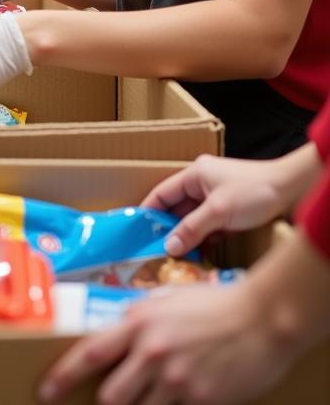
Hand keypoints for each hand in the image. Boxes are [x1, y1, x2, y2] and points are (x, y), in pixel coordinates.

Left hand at [38, 281, 288, 404]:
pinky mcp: (202, 401)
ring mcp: (177, 381)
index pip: (89, 354)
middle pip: (110, 396)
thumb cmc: (211, 304)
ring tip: (144, 400)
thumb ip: (136, 322)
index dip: (62, 377)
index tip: (45, 391)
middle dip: (104, 404)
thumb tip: (112, 337)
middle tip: (101, 403)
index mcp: (137, 323)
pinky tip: (175, 403)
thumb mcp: (163, 302)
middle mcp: (152, 353)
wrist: (261, 318)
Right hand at [141, 154, 296, 256]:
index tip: (138, 230)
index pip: (162, 193)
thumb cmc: (254, 191)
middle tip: (159, 249)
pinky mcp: (229, 209)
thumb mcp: (218, 212)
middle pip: (177, 208)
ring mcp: (216, 196)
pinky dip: (204, 237)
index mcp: (193, 175)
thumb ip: (192, 229)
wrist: (292, 189)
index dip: (149, 211)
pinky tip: (200, 253)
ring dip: (188, 235)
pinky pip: (209, 224)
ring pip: (194, 218)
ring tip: (178, 256)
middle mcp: (201, 183)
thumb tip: (169, 246)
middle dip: (170, 228)